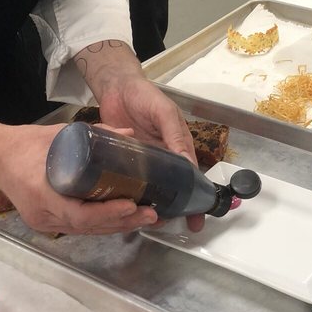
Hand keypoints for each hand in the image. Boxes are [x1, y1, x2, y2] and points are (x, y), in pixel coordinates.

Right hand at [0, 122, 158, 234]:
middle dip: (122, 222)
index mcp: (43, 195)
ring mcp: (44, 222)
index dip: (108, 213)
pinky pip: (79, 227)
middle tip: (150, 213)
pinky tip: (122, 218)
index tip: (131, 205)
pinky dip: (102, 224)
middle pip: (89, 228)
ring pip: (86, 231)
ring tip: (144, 217)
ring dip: (116, 226)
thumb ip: (95, 134)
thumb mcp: (60, 134)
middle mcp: (43, 216)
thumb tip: (129, 134)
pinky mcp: (47, 222)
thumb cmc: (25, 143)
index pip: (80, 214)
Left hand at [95, 78, 203, 231]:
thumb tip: (189, 166)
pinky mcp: (121, 162)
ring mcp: (141, 162)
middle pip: (170, 188)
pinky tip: (125, 206)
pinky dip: (128, 195)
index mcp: (178, 146)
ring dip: (149, 204)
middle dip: (173, 209)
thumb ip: (175, 135)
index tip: (196, 219)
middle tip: (167, 224)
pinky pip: (127, 182)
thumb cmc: (144, 95)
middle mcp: (162, 158)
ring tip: (146, 218)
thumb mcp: (164, 112)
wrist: (115, 87)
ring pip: (149, 189)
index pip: (190, 177)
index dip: (194, 199)